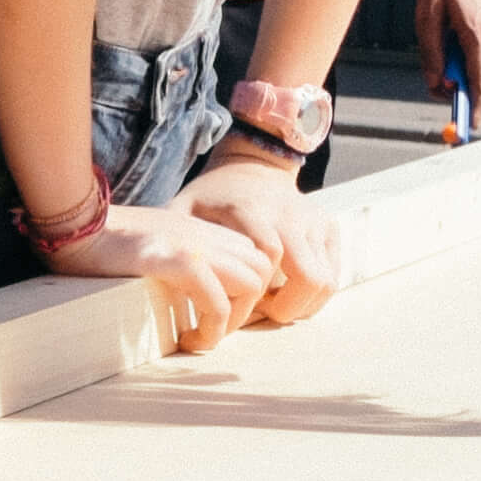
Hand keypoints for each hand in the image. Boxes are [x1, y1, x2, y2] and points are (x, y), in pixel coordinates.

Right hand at [50, 206, 273, 354]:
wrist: (70, 223)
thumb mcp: (150, 244)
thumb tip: (184, 291)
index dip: (246, 291)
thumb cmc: (98, 241)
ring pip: (250, 284)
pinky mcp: (173, 259)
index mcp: (199, 227)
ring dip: (232, 319)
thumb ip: (174, 255)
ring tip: (201, 336)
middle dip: (246, 307)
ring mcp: (191, 243)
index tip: (217, 315)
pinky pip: (216, 299)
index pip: (254, 256)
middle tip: (211, 329)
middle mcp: (203, 232)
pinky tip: (187, 339)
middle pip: (262, 269)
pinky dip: (211, 327)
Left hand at [174, 155, 345, 324]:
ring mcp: (314, 221)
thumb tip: (148, 268)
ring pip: (324, 282)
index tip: (235, 307)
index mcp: (250, 210)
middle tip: (258, 314)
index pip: (268, 261)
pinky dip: (312, 295)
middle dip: (284, 309)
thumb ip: (171, 237)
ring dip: (299, 305)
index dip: (255, 296)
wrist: (251, 166)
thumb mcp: (184, 209)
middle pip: (307, 278)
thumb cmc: (212, 197)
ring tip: (270, 304)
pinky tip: (285, 292)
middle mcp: (289, 214)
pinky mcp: (329, 228)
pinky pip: (332, 276)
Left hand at [414, 0, 480, 126]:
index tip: (469, 125)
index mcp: (478, 33)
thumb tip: (436, 82)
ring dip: (467, 73)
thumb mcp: (426, 13)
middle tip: (442, 94)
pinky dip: (473, 56)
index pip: (480, 82)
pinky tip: (452, 44)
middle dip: (467, 93)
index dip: (474, 106)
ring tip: (442, 64)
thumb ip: (431, 51)